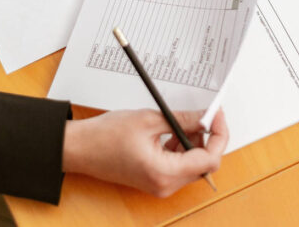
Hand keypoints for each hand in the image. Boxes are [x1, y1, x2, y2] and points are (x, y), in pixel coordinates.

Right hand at [62, 108, 227, 196]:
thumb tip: (205, 117)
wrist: (79, 148)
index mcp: (165, 173)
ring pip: (192, 165)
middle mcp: (165, 185)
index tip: (217, 116)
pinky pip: (178, 166)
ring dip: (194, 142)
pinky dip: (181, 148)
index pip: (209, 159)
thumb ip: (183, 120)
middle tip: (204, 114)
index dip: (218, 135)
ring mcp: (159, 185)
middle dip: (207, 138)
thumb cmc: (106, 136)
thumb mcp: (149, 119)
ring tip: (182, 121)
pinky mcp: (154, 180)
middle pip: (204, 164)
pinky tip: (170, 131)